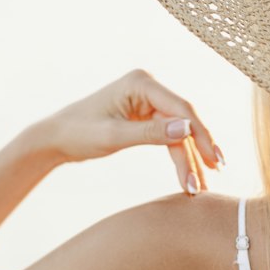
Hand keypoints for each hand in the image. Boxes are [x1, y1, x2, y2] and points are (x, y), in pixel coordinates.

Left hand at [35, 69, 223, 194]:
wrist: (55, 138)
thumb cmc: (77, 133)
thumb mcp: (113, 136)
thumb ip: (150, 133)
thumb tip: (188, 129)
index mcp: (141, 82)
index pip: (182, 109)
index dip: (201, 135)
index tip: (213, 161)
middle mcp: (149, 87)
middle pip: (185, 121)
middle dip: (199, 150)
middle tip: (213, 177)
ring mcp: (149, 101)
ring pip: (180, 132)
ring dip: (191, 158)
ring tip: (202, 186)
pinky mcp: (146, 115)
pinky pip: (170, 136)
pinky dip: (180, 156)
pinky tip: (192, 174)